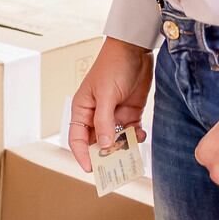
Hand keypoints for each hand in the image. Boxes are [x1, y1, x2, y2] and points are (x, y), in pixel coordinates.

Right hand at [67, 36, 154, 170]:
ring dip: (123, 147)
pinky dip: (136, 137)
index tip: (91, 169)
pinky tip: (141, 134)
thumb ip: (104, 121)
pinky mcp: (131, 111)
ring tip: (132, 151)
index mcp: (82, 109)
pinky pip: (132, 132)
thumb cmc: (112, 67)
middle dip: (105, 154)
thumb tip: (102, 145)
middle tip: (115, 168)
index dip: (82, 154)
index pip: (77, 138)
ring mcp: (114, 114)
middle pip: (97, 142)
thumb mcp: (106, 95)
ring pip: (116, 139)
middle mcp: (96, 114)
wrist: (134, 50)